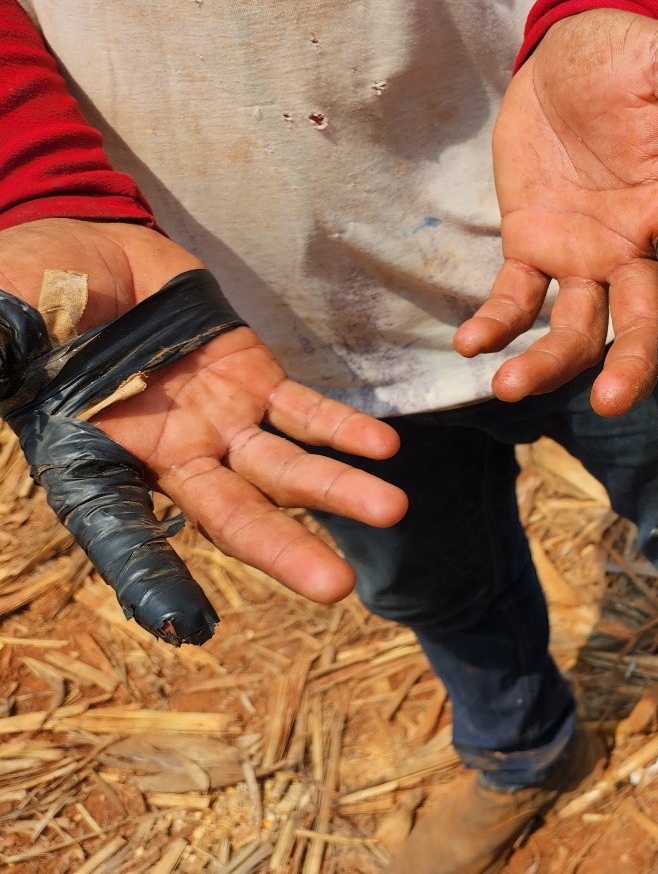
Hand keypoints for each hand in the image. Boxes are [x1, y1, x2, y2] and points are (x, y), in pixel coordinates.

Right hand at [0, 219, 404, 602]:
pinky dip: (343, 428)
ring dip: (338, 490)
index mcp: (95, 460)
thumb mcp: (11, 314)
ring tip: (393, 510)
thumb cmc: (35, 292)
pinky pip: (304, 411)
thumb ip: (11, 340)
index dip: (153, 579)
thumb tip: (3, 344)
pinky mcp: (254, 379)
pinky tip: (384, 447)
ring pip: (284, 468)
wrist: (93, 255)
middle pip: (232, 516)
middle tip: (335, 588)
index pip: (121, 533)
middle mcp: (167, 456)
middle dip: (285, 550)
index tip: (193, 626)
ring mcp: (217, 422)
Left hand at [456, 9, 657, 414]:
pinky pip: (514, 296)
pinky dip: (495, 323)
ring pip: (573, 326)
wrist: (576, 42)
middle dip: (629, 368)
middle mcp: (636, 249)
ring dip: (548, 363)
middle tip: (610, 403)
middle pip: (639, 324)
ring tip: (506, 386)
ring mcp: (583, 253)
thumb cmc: (637, 56)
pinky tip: (470, 345)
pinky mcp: (533, 241)